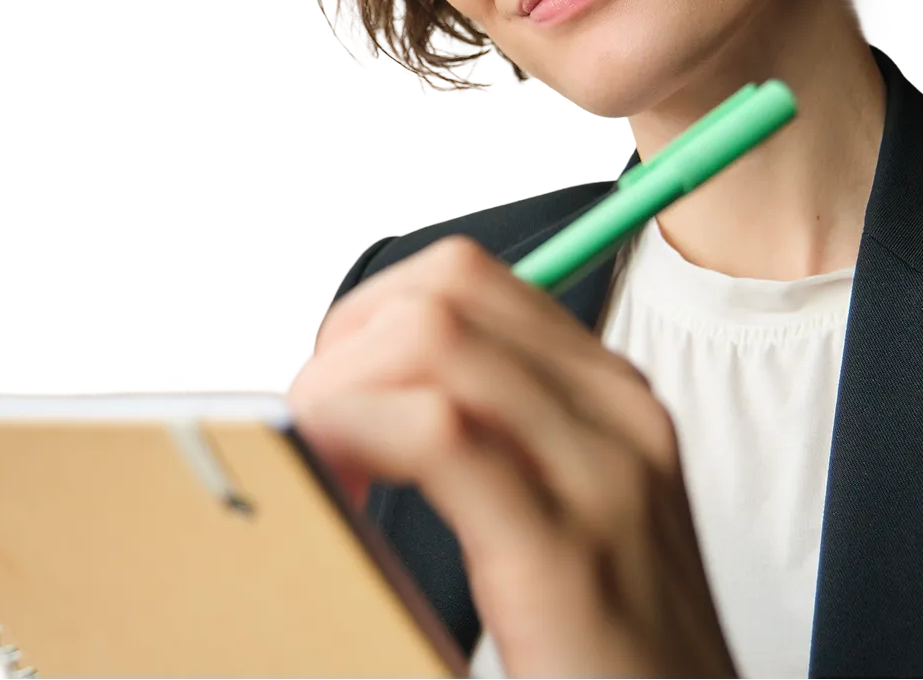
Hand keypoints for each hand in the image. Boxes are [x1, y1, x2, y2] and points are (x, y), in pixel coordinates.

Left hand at [287, 235, 738, 678]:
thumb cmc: (613, 656)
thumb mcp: (569, 521)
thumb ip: (496, 449)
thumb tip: (368, 407)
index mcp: (609, 397)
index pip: (464, 280)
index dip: (368, 321)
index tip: (328, 402)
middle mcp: (614, 410)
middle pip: (441, 292)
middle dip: (343, 349)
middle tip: (307, 439)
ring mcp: (601, 472)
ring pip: (431, 336)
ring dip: (338, 389)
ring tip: (318, 471)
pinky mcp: (564, 550)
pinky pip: (435, 434)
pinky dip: (355, 438)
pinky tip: (338, 496)